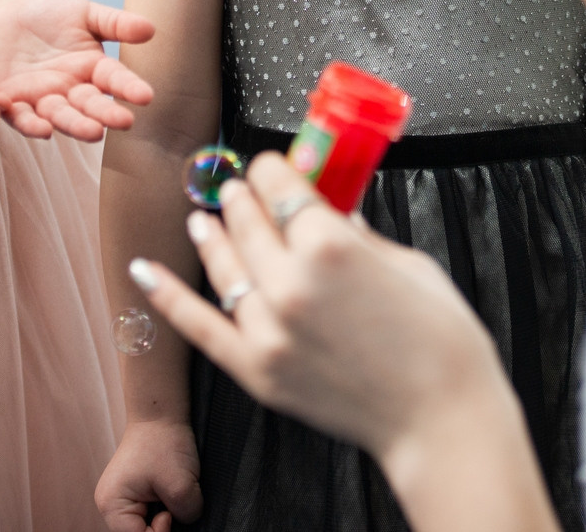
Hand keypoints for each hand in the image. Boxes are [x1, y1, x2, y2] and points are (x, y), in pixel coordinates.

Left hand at [0, 0, 156, 140]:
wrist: (5, 16)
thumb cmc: (49, 15)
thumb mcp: (84, 13)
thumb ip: (115, 23)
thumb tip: (150, 28)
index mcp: (92, 69)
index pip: (115, 79)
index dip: (130, 87)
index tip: (146, 96)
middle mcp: (71, 90)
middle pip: (90, 105)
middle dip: (105, 114)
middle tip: (124, 122)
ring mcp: (42, 100)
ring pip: (60, 116)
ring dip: (75, 126)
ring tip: (92, 133)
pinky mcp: (13, 104)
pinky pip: (20, 117)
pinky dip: (30, 124)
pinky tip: (41, 129)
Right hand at [95, 418, 201, 531]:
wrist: (162, 413)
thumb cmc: (164, 442)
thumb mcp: (180, 485)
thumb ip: (185, 514)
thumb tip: (186, 523)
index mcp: (112, 505)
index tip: (170, 512)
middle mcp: (112, 506)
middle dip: (162, 525)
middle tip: (173, 504)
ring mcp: (123, 500)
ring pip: (148, 525)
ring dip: (166, 515)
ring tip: (172, 492)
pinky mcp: (136, 494)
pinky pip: (151, 514)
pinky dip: (165, 507)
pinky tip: (170, 491)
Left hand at [136, 157, 555, 531]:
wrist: (441, 419)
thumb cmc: (440, 338)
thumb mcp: (406, 262)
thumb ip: (356, 232)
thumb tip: (330, 208)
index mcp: (330, 244)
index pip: (278, 185)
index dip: (271, 168)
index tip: (271, 167)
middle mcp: (289, 283)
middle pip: (246, 219)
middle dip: (241, 196)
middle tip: (237, 188)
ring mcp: (267, 330)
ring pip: (223, 265)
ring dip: (210, 235)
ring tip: (202, 219)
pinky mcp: (257, 370)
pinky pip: (198, 326)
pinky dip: (166, 296)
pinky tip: (144, 270)